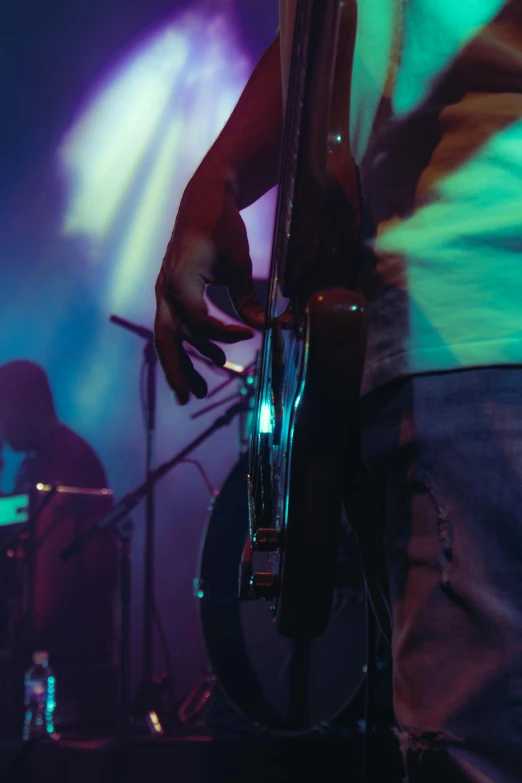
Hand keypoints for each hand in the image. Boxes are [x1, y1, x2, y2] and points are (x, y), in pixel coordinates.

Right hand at [154, 171, 263, 403]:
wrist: (202, 201)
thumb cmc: (220, 227)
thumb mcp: (239, 264)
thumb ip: (248, 299)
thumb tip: (266, 328)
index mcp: (180, 280)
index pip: (198, 319)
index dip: (223, 333)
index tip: (248, 334)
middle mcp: (166, 289)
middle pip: (167, 339)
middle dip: (178, 370)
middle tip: (192, 397)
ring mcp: (166, 292)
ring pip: (170, 336)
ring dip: (184, 362)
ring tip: (199, 390)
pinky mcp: (172, 292)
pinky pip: (177, 324)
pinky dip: (192, 342)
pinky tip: (210, 356)